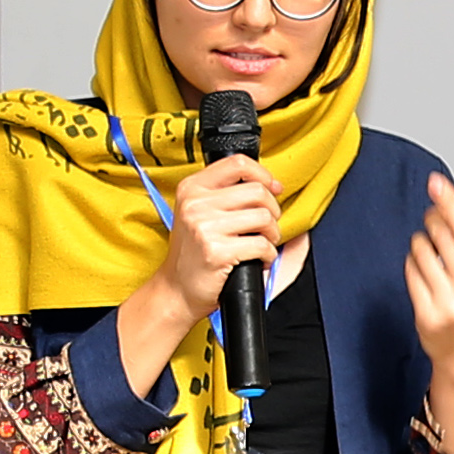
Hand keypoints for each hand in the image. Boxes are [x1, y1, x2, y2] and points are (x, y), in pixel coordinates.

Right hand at [118, 154, 282, 377]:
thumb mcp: (201, 213)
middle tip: (266, 228)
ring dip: (272, 235)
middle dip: (272, 211)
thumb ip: (231, 195)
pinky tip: (258, 261)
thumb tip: (275, 186)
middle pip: (257, 192)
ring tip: (261, 245)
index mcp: (193, 188)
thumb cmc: (195, 253)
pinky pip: (262, 245)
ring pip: (263, 217)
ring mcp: (205, 227)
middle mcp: (196, 204)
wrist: (177, 290)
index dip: (263, 175)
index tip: (273, 189)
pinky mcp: (217, 251)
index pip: (237, 163)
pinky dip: (268, 256)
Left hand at [407, 171, 453, 448]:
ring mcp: (450, 302)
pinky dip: (411, 266)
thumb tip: (449, 208)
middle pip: (443, 235)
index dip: (450, 203)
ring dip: (419, 246)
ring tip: (426, 255)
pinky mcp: (428, 313)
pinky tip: (420, 273)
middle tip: (431, 223)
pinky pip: (410, 272)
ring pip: (422, 251)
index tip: (437, 184)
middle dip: (432, 223)